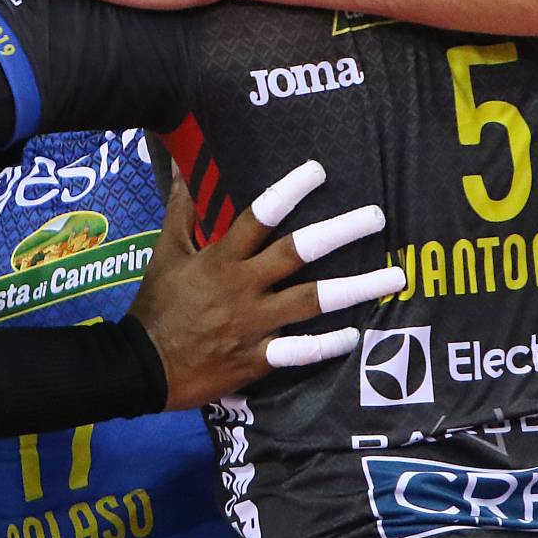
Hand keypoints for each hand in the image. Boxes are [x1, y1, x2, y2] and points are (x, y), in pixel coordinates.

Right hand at [126, 160, 401, 409]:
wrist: (142, 366)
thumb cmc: (156, 306)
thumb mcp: (165, 254)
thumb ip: (181, 212)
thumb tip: (185, 170)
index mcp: (220, 259)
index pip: (259, 216)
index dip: (289, 191)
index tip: (319, 170)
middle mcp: (242, 287)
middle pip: (297, 253)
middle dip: (339, 232)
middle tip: (376, 216)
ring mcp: (254, 324)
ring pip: (312, 301)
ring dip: (356, 288)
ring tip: (395, 277)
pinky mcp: (257, 359)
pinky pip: (299, 351)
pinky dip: (327, 344)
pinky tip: (355, 335)